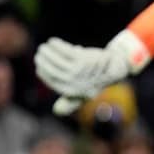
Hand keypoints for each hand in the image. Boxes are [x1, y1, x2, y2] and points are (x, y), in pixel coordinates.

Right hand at [35, 30, 150, 116]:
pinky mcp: (85, 60)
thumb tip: (57, 111)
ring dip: (49, 52)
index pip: (51, 81)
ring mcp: (81, 72)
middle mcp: (76, 84)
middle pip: (53, 70)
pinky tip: (53, 42)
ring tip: (46, 46)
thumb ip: (70, 102)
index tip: (39, 64)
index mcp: (73, 92)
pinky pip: (66, 51)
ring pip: (58, 60)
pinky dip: (57, 46)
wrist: (114, 68)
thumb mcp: (85, 95)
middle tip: (40, 52)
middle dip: (44, 60)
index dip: (43, 72)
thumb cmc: (96, 81)